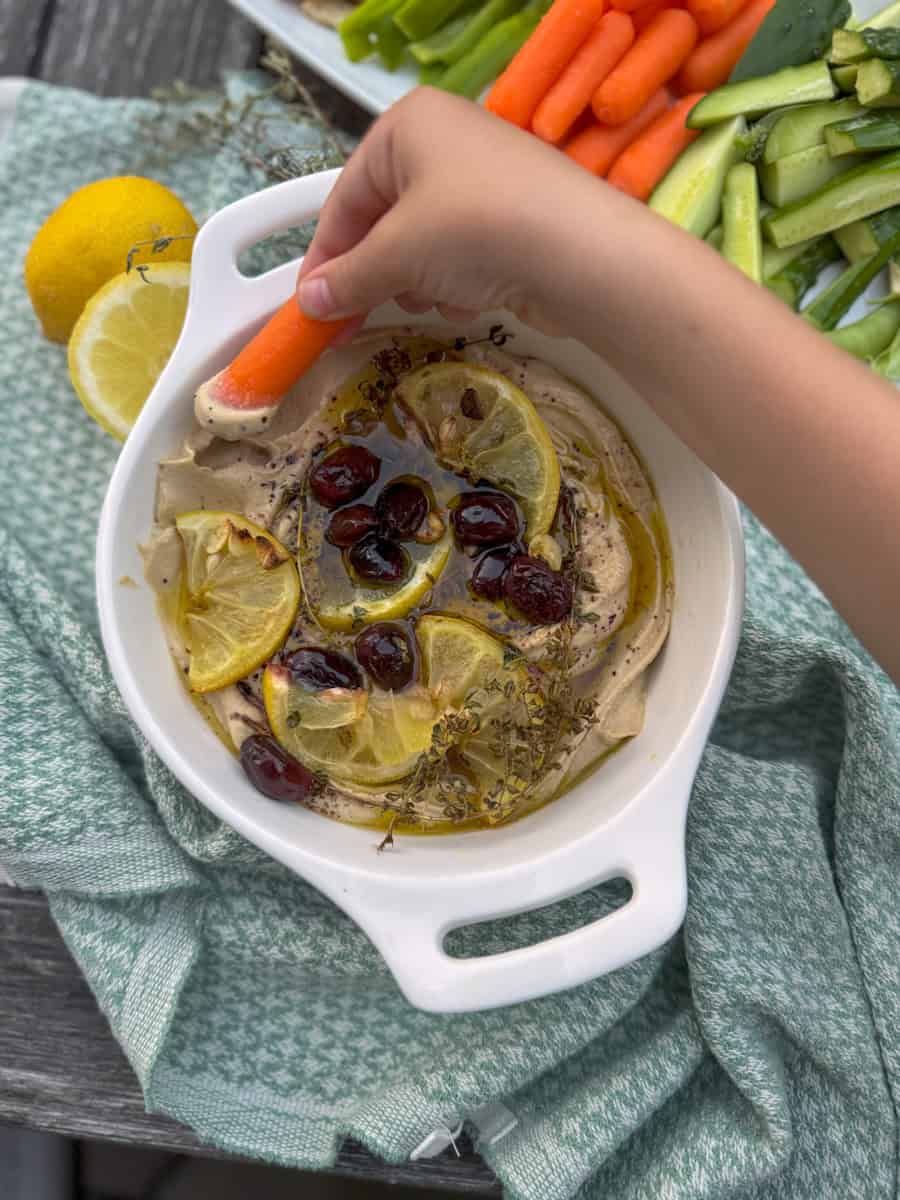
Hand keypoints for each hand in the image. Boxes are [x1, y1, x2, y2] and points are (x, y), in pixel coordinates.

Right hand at [296, 87, 633, 336]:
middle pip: (383, 223)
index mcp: (407, 126)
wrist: (582, 255)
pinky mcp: (512, 220)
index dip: (325, 259)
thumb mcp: (397, 254)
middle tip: (355, 323)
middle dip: (375, 273)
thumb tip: (310, 303)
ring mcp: (483, 181)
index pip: (345, 200)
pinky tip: (470, 298)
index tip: (311, 309)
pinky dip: (456, 282)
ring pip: (421, 245)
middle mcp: (445, 142)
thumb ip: (348, 280)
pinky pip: (460, 256)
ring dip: (418, 282)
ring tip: (435, 297)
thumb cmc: (476, 230)